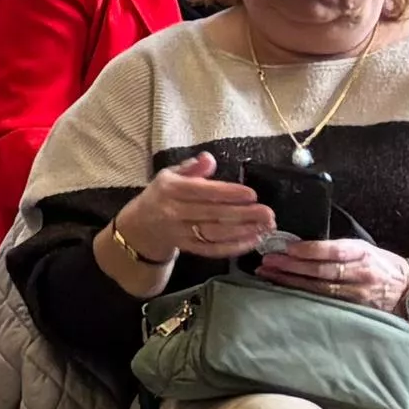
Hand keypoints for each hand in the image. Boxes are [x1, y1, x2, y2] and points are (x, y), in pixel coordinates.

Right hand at [110, 150, 277, 272]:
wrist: (141, 226)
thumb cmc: (163, 196)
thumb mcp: (170, 175)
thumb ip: (192, 167)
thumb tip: (208, 158)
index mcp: (170, 189)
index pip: (202, 191)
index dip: (228, 193)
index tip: (251, 194)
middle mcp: (174, 212)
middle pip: (212, 214)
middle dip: (243, 214)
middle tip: (268, 213)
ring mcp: (180, 233)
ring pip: (215, 233)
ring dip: (243, 231)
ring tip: (266, 226)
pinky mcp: (188, 248)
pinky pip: (213, 249)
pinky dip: (235, 247)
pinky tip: (253, 240)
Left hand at [255, 234, 408, 315]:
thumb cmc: (381, 264)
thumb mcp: (364, 248)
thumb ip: (337, 248)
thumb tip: (299, 245)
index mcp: (363, 253)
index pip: (335, 251)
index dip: (310, 250)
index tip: (287, 248)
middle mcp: (362, 274)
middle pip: (323, 271)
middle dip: (292, 267)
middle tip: (267, 262)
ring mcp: (359, 294)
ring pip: (322, 289)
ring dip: (292, 282)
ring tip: (268, 275)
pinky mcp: (357, 310)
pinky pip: (327, 303)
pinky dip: (305, 297)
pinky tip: (286, 293)